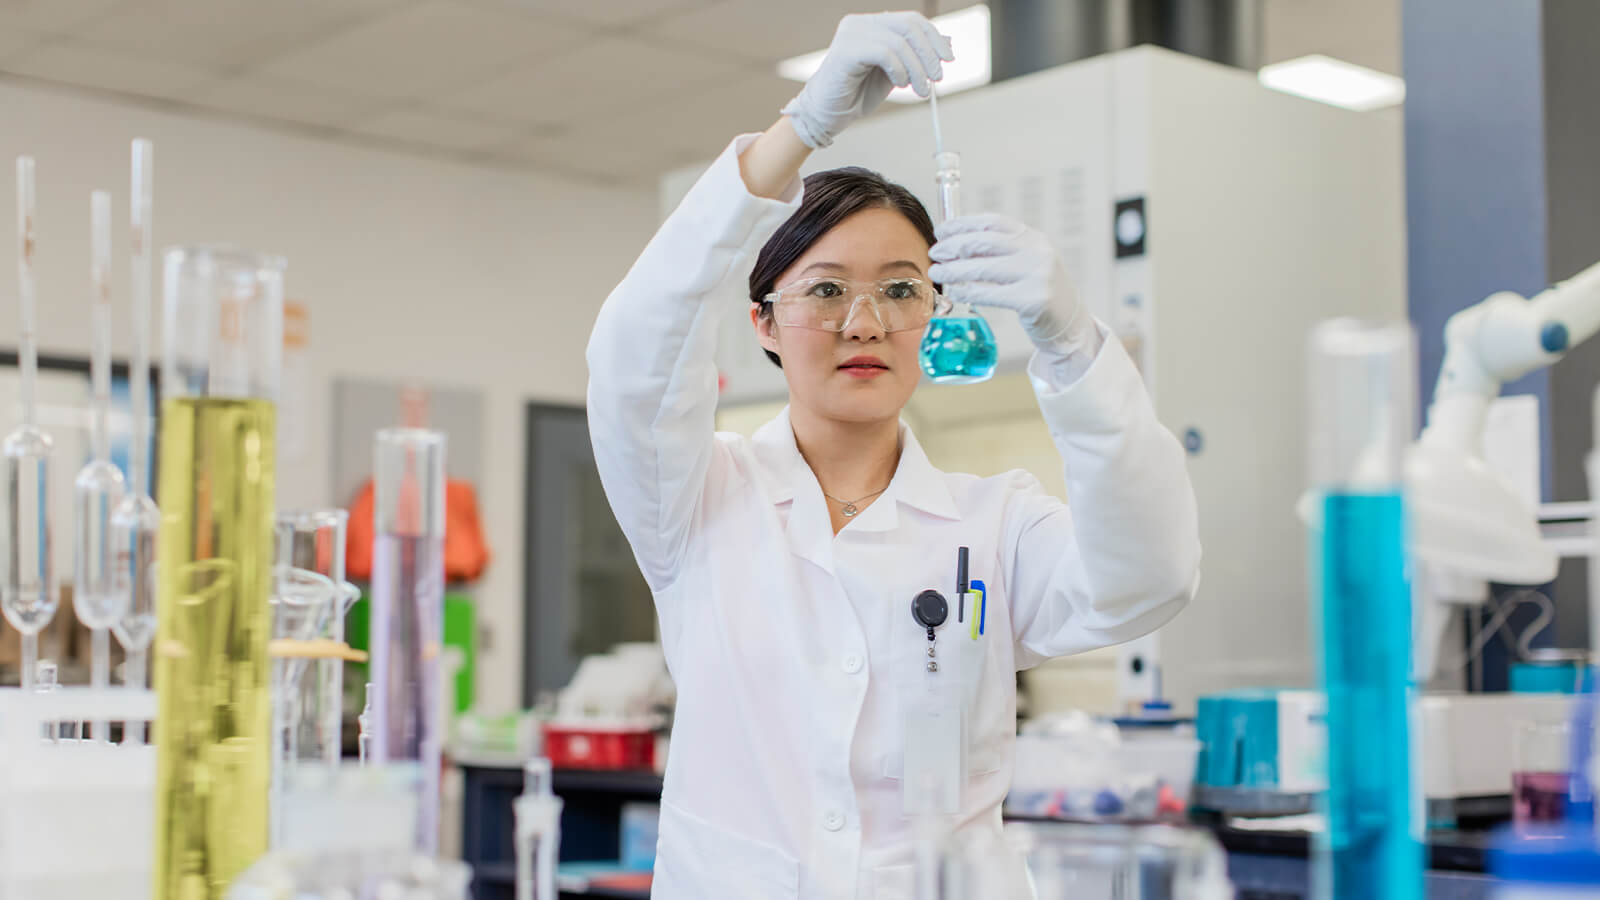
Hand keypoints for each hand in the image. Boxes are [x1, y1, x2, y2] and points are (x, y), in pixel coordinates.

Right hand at [781, 12, 952, 148]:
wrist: (827, 115)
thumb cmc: (856, 94)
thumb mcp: (895, 73)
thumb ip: (914, 57)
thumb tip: (946, 44)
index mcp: (872, 24)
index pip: (911, 20)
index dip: (934, 38)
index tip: (948, 59)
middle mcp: (861, 24)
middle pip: (908, 26)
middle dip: (929, 53)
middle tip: (937, 78)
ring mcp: (851, 34)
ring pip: (899, 42)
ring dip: (917, 69)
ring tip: (921, 90)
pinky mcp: (845, 51)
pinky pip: (884, 52)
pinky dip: (899, 69)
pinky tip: (900, 84)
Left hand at [927, 214, 1095, 355]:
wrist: (1070, 324)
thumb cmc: (1039, 293)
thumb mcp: (1026, 264)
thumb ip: (999, 253)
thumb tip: (955, 245)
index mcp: (1034, 238)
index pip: (992, 223)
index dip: (963, 224)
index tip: (941, 231)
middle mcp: (1037, 252)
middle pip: (985, 242)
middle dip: (954, 246)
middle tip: (935, 253)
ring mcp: (1037, 275)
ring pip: (983, 267)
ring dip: (954, 270)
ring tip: (937, 273)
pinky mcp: (1033, 300)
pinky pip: (990, 294)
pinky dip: (967, 292)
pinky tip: (953, 293)